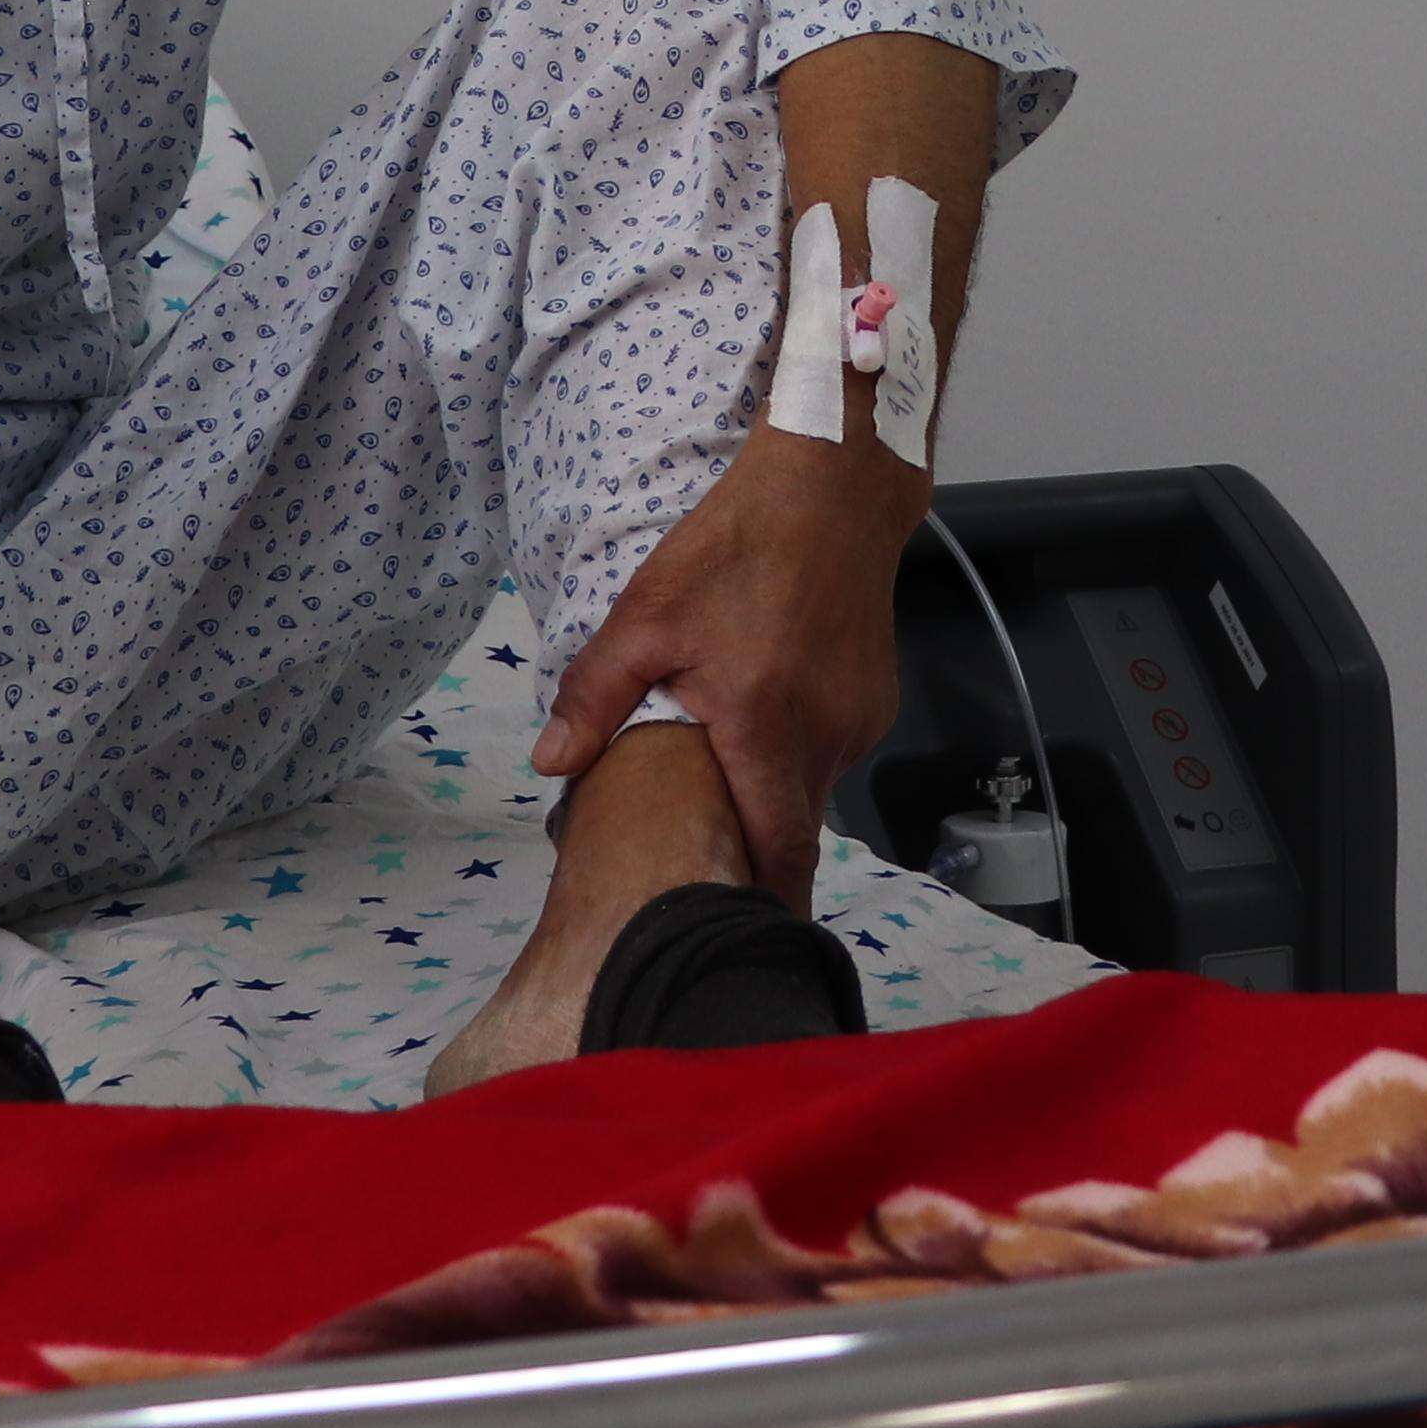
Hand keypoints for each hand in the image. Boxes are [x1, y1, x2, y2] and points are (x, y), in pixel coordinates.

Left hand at [526, 428, 913, 914]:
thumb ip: (597, 696)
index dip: (760, 904)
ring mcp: (860, 720)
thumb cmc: (733, 547)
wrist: (832, 486)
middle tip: (705, 867)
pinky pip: (831, 749)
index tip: (737, 941)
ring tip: (723, 777)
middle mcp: (826, 738)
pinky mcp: (876, 699)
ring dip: (772, 794)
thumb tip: (550, 766)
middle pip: (793, 828)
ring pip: (812, 788)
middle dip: (754, 856)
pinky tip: (762, 717)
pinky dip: (797, 753)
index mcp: (767, 731)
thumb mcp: (647, 614)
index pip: (777, 852)